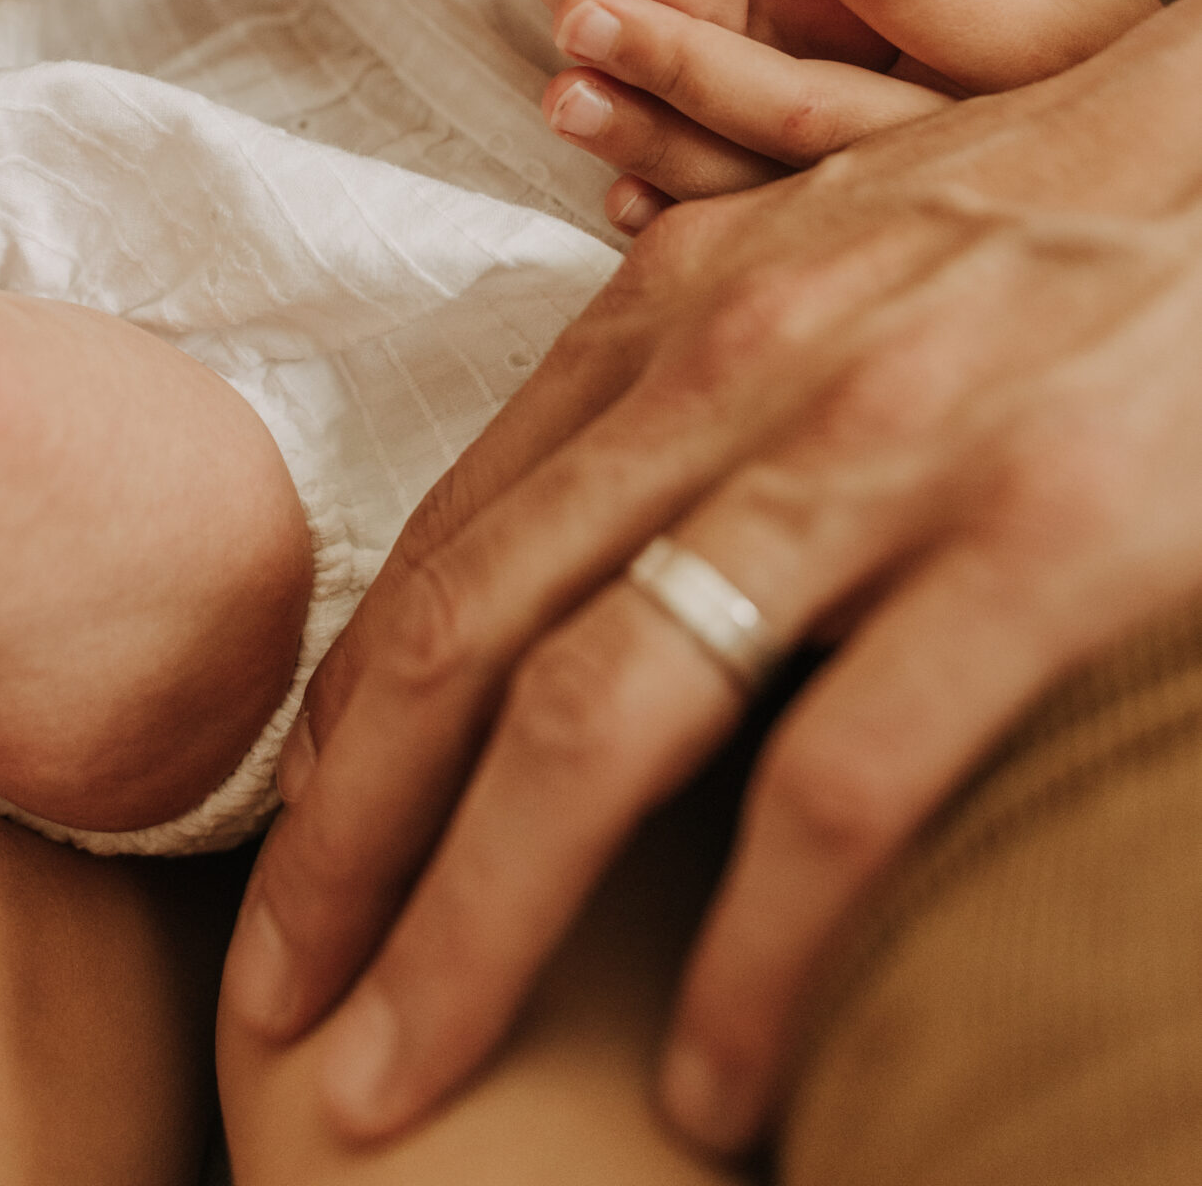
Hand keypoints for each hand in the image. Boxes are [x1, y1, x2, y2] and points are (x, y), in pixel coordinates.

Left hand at [221, 0, 1201, 1148]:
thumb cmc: (1026, 227)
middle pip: (472, 640)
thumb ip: (689, 385)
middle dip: (343, 846)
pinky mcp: (1031, 545)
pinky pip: (837, 789)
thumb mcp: (817, 267)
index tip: (294, 849)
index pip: (454, 541)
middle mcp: (734, 372)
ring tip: (396, 1073)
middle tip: (271, 1004)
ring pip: (602, 718)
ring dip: (473, 922)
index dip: (349, 719)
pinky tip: (704, 1075)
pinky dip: (751, 954)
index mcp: (675, 309)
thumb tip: (581, 558)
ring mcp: (874, 457)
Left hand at [543, 0, 1157, 211]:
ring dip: (663, 142)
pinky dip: (692, 225)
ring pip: (780, 186)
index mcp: (1036, 53)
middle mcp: (979, 148)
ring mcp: (924, 220)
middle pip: (819, 106)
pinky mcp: (878, 263)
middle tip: (581, 10)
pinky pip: (774, 250)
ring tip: (566, 92)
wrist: (1144, 155)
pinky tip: (617, 191)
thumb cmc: (1070, 19)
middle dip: (691, 60)